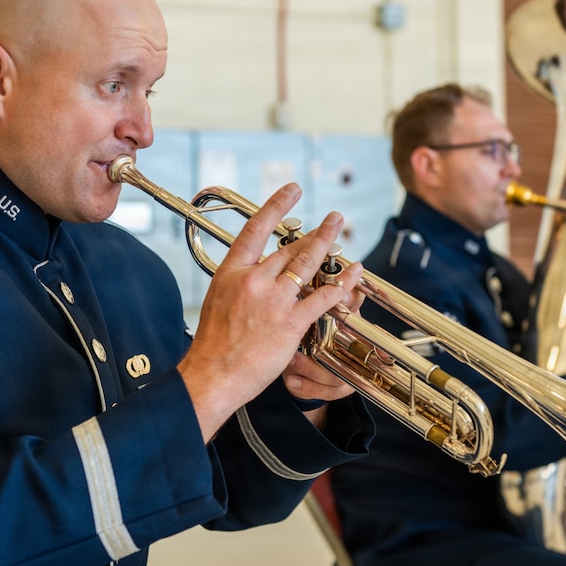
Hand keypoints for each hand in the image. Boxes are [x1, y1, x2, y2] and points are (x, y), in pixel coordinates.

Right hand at [178, 182, 363, 441]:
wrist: (212, 374)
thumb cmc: (214, 345)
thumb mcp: (218, 301)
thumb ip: (239, 283)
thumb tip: (253, 271)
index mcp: (231, 273)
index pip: (256, 230)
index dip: (277, 206)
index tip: (293, 191)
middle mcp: (253, 280)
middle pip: (288, 248)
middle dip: (314, 233)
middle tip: (332, 220)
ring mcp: (273, 301)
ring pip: (307, 264)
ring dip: (328, 242)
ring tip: (340, 227)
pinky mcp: (290, 323)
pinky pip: (322, 298)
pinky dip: (340, 284)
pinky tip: (353, 274)